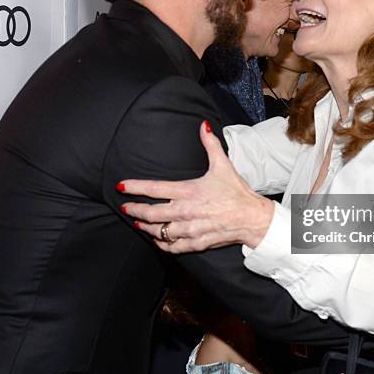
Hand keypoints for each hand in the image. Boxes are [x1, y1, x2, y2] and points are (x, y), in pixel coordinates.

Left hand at [117, 121, 274, 252]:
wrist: (252, 217)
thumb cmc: (236, 192)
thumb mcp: (223, 165)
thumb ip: (210, 144)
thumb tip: (203, 126)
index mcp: (188, 191)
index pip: (154, 189)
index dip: (134, 187)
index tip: (121, 187)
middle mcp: (185, 211)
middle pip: (151, 213)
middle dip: (135, 210)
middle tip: (125, 207)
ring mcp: (190, 229)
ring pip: (159, 232)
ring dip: (146, 228)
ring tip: (138, 223)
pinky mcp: (197, 242)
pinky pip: (174, 247)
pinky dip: (163, 244)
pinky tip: (158, 241)